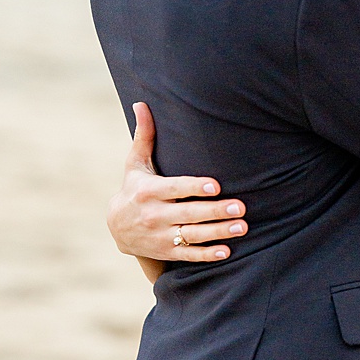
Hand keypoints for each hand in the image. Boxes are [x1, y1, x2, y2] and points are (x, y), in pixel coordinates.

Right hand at [108, 103, 246, 263]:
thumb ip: (144, 136)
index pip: (174, 188)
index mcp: (147, 191)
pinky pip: (188, 255)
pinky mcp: (165, 252)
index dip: (194, 187)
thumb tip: (141, 103)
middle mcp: (153, 214)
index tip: (215, 185)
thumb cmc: (135, 189)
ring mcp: (160, 235)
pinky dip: (207, 255)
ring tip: (242, 226)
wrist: (116, 228)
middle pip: (188, 213)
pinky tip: (227, 251)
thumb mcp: (135, 165)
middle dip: (215, 211)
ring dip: (218, 232)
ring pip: (191, 235)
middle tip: (240, 206)